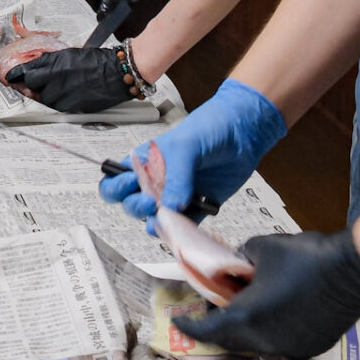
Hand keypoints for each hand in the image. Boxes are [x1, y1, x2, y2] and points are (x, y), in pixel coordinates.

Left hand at [4, 46, 134, 112]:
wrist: (118, 73)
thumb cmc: (97, 60)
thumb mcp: (69, 54)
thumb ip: (50, 61)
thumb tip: (35, 65)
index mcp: (55, 64)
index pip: (27, 71)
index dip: (17, 74)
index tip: (10, 77)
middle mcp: (57, 80)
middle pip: (32, 87)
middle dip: (32, 85)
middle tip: (35, 82)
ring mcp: (65, 95)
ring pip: (44, 99)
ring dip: (45, 94)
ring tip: (55, 88)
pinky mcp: (74, 107)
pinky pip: (58, 106)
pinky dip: (58, 101)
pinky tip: (65, 94)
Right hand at [99, 79, 286, 219]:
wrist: (244, 132)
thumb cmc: (208, 128)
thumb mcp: (186, 145)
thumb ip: (175, 175)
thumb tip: (169, 207)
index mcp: (145, 161)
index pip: (116, 179)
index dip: (115, 187)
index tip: (130, 186)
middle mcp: (157, 180)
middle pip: (131, 203)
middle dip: (135, 207)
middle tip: (151, 203)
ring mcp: (177, 196)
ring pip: (155, 218)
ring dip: (157, 223)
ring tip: (167, 219)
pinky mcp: (199, 208)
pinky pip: (184, 226)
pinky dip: (182, 231)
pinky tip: (183, 229)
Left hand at [173, 229, 359, 359]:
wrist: (353, 271)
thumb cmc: (303, 256)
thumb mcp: (261, 247)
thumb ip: (241, 259)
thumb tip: (239, 265)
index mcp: (247, 318)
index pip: (207, 330)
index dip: (190, 327)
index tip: (179, 322)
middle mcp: (266, 340)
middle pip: (231, 338)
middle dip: (218, 324)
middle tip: (213, 305)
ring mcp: (290, 347)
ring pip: (256, 341)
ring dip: (246, 326)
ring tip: (244, 303)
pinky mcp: (311, 346)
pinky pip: (281, 341)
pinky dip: (270, 329)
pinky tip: (275, 309)